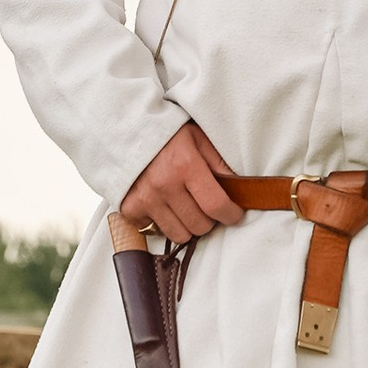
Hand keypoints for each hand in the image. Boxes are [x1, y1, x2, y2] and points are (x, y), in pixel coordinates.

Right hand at [119, 120, 246, 243]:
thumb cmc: (169, 134)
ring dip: (187, 224)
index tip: (233, 213)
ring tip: (185, 205)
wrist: (127, 131)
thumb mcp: (199, 138)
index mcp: (185, 165)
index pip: (216, 205)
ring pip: (179, 235)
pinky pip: (156, 232)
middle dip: (208, 219)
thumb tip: (241, 188)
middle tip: (205, 205)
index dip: (231, 214)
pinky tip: (163, 205)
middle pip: (200, 226)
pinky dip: (163, 223)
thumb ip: (220, 162)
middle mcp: (164, 184)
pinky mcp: (130, 209)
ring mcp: (145, 199)